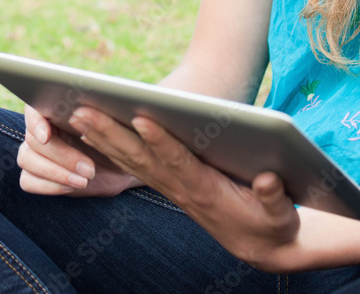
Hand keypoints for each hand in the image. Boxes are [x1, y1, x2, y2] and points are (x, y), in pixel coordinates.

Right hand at [17, 105, 141, 196]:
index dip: (36, 122)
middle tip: (88, 168)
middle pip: (34, 140)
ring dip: (56, 173)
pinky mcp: (34, 174)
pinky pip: (28, 181)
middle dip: (62, 156)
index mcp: (53, 108)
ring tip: (84, 180)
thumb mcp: (112, 124)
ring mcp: (33, 151)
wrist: (118, 164)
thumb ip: (98, 114)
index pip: (33, 109)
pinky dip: (50, 186)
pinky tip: (71, 187)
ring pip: (27, 160)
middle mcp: (39, 128)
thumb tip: (89, 111)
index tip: (47, 135)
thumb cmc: (114, 137)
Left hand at [68, 107, 299, 268]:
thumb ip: (274, 197)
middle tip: (83, 111)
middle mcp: (183, 189)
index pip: (179, 162)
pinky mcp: (168, 185)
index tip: (142, 118)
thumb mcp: (282, 214)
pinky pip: (132, 166)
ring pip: (130, 161)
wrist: (261, 247)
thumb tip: (267, 179)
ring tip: (77, 115)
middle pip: (141, 159)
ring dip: (103, 139)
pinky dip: (110, 149)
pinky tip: (91, 133)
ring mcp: (172, 188)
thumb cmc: (274, 224)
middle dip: (112, 134)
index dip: (160, 141)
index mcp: (208, 192)